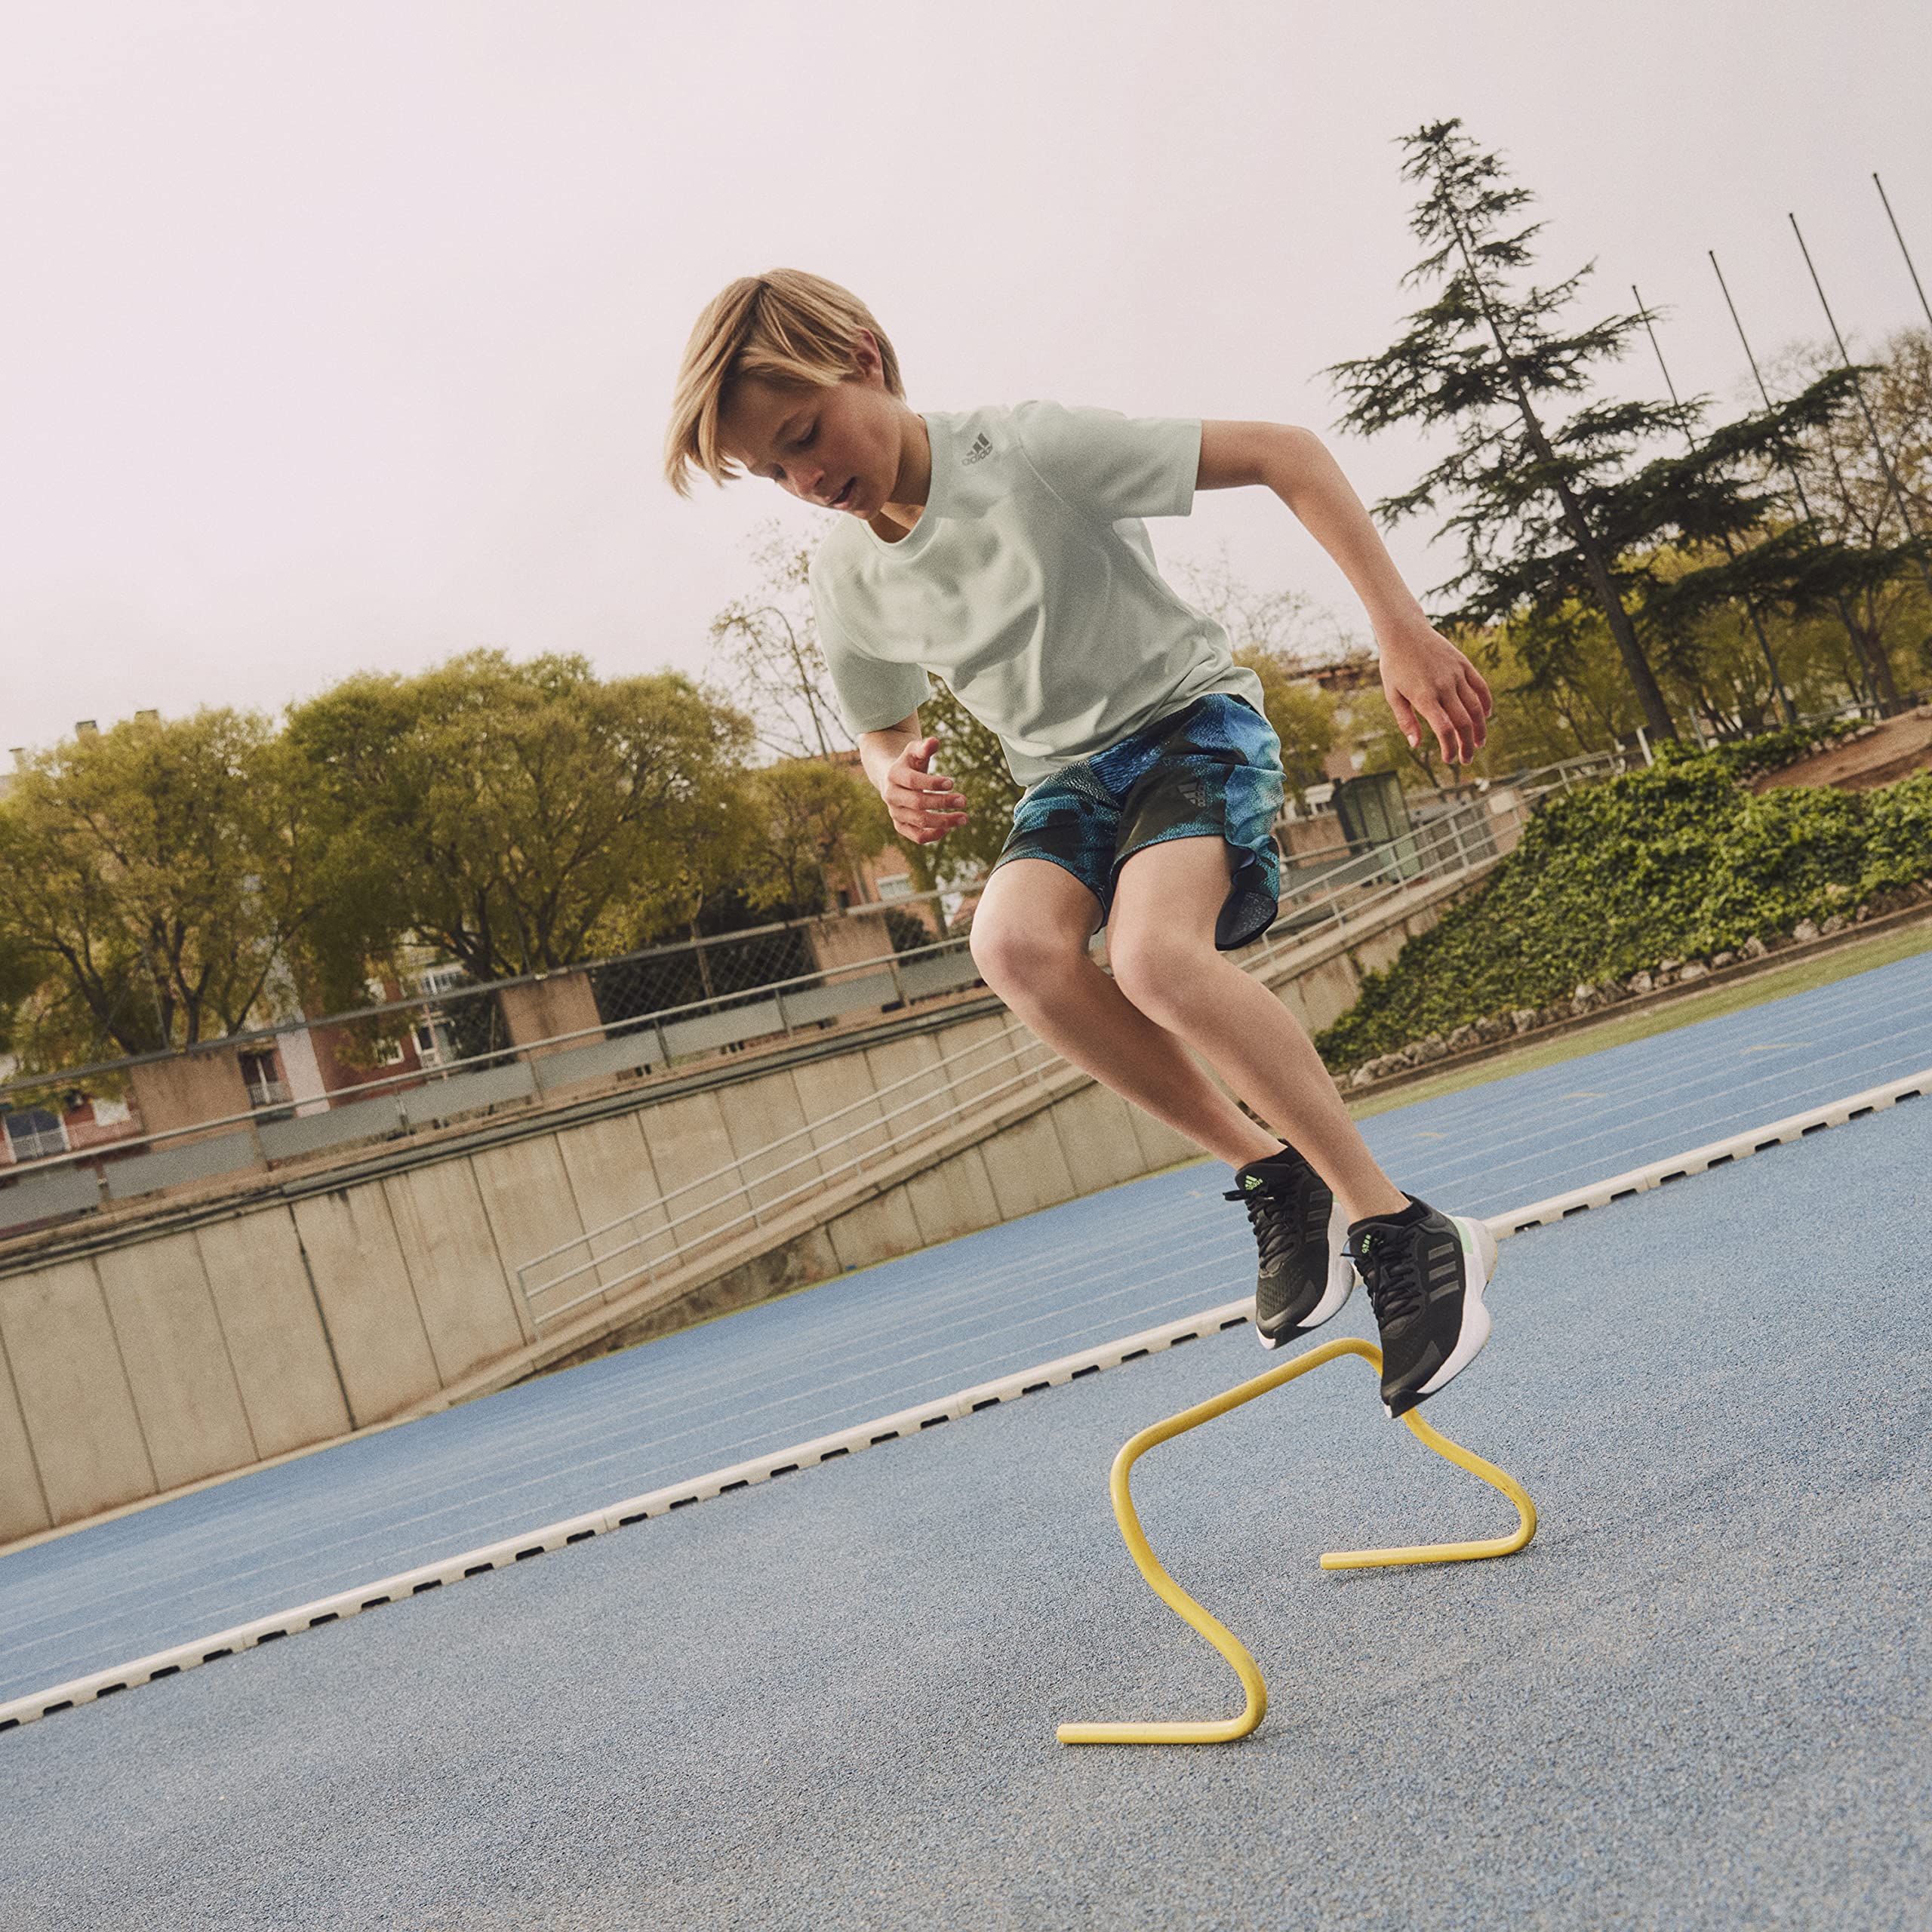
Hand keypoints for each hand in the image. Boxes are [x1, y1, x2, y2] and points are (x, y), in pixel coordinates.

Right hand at [884, 737, 968, 843]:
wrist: (892, 778)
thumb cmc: (909, 762)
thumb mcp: (915, 751)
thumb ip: (924, 747)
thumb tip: (934, 741)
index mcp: (894, 775)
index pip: (913, 781)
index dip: (932, 783)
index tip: (951, 782)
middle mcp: (891, 796)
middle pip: (917, 803)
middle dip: (942, 803)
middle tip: (964, 800)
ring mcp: (895, 812)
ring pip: (919, 822)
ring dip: (943, 821)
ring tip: (964, 818)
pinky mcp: (901, 825)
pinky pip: (915, 835)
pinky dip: (932, 835)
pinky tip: (948, 829)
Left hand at [1377, 622, 1492, 766]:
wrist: (1404, 632)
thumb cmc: (1395, 666)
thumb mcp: (1392, 695)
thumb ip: (1406, 721)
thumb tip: (1416, 745)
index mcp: (1424, 696)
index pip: (1445, 729)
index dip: (1450, 748)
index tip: (1449, 759)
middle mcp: (1444, 686)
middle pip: (1463, 722)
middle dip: (1467, 745)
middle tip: (1467, 759)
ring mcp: (1456, 674)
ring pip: (1476, 707)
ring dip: (1480, 728)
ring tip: (1479, 743)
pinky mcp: (1464, 664)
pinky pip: (1481, 687)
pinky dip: (1486, 703)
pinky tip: (1485, 716)